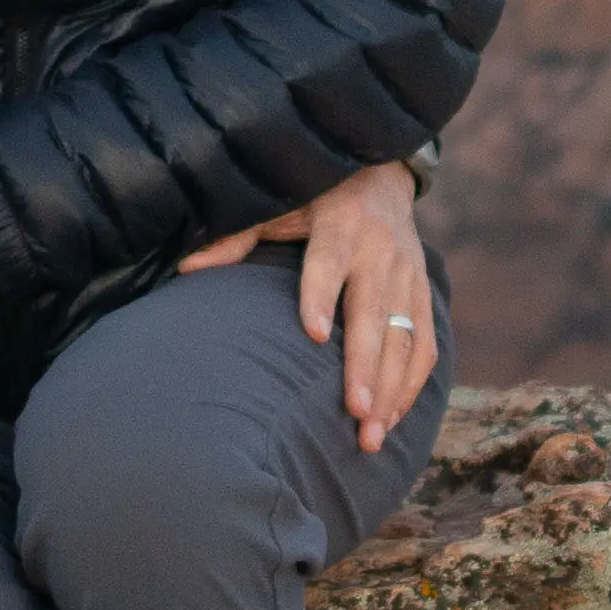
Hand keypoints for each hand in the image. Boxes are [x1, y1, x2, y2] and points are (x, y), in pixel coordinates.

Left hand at [176, 159, 439, 450]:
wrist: (380, 173)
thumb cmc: (314, 198)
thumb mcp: (278, 206)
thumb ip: (237, 238)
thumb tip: (186, 269)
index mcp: (340, 224)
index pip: (328, 262)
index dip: (320, 296)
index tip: (313, 335)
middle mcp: (380, 249)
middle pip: (373, 312)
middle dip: (365, 365)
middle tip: (355, 412)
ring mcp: (408, 273)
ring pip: (405, 337)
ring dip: (390, 389)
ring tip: (371, 436)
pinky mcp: (424, 293)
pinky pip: (424, 344)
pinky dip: (411, 384)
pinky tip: (392, 419)